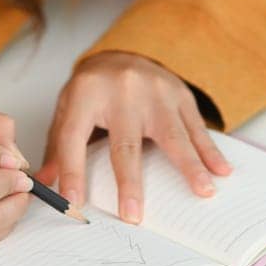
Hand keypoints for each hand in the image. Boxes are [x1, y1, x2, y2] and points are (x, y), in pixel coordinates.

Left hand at [37, 51, 231, 224]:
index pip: (75, 137)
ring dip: (190, 165)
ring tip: (203, 190)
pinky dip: (210, 151)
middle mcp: (121, 91)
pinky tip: (221, 170)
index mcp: (86, 94)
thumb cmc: (94, 88)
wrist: (125, 50)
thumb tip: (44, 185)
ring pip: (171, 133)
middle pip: (126, 143)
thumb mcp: (68, 109)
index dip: (73, 171)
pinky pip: (195, 126)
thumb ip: (57, 147)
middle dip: (130, 182)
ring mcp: (154, 91)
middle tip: (133, 215)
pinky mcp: (179, 94)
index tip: (73, 202)